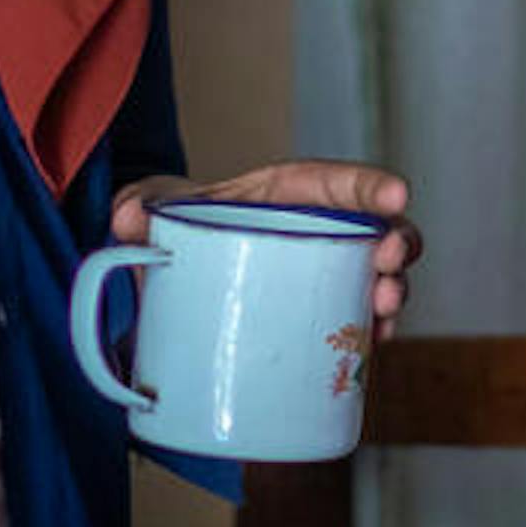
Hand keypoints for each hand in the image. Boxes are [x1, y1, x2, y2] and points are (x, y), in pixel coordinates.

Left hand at [113, 160, 422, 331]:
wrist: (171, 266)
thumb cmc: (177, 223)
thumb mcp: (155, 205)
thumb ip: (137, 205)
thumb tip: (128, 220)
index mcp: (290, 192)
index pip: (340, 183)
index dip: (374, 186)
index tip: (397, 196)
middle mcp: (319, 229)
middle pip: (377, 229)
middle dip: (397, 243)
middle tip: (388, 264)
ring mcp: (324, 274)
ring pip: (378, 277)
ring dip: (392, 292)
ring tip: (383, 312)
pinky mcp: (316, 314)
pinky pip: (358, 320)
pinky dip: (374, 332)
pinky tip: (375, 344)